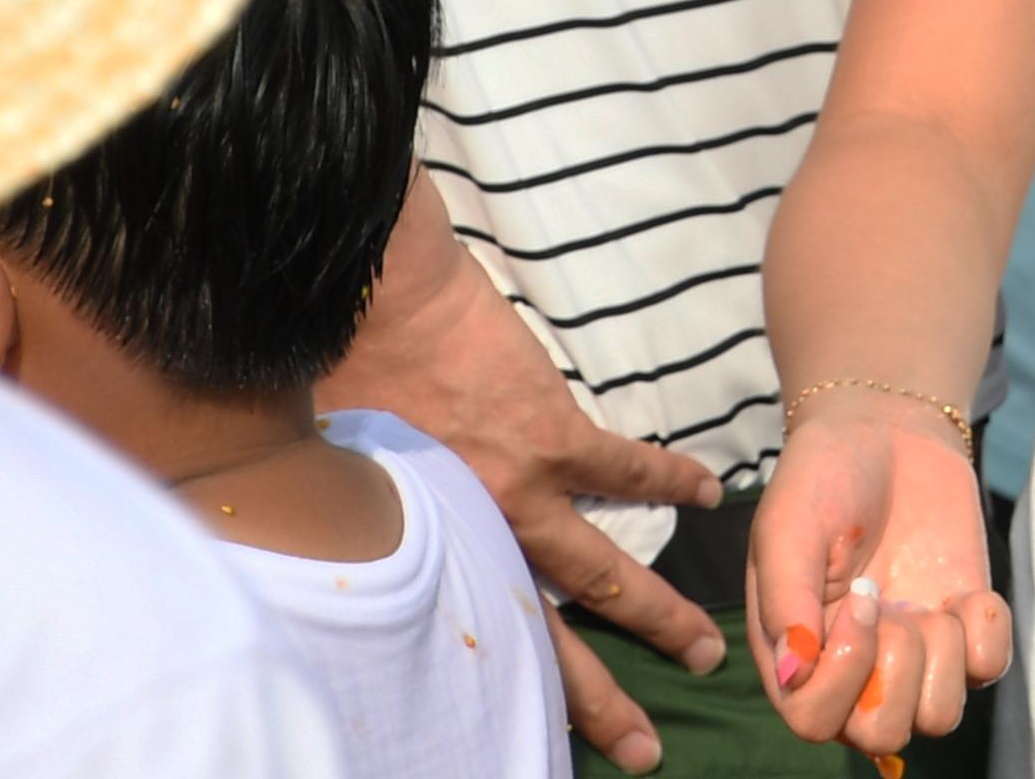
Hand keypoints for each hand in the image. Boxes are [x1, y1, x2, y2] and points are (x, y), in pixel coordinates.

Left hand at [319, 206, 723, 773]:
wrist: (363, 300)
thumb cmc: (327, 380)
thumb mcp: (331, 483)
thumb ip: (364, 526)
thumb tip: (357, 552)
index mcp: (424, 557)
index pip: (480, 646)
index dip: (516, 697)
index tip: (549, 741)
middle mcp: (475, 539)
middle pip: (555, 639)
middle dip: (605, 698)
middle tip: (647, 747)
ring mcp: (523, 486)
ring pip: (605, 569)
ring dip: (658, 610)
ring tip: (704, 641)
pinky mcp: (553, 428)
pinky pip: (626, 468)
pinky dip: (669, 481)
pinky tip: (707, 495)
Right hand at [751, 395, 1011, 759]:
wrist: (885, 431)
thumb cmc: (822, 478)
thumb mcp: (786, 525)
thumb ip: (783, 599)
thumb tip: (795, 674)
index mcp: (798, 654)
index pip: (814, 722)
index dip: (845, 676)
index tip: (859, 598)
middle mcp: (856, 667)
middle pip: (882, 734)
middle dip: (897, 670)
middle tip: (888, 600)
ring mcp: (914, 652)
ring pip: (939, 718)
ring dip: (942, 659)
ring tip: (927, 603)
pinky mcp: (963, 627)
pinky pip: (989, 671)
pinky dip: (987, 634)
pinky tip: (967, 595)